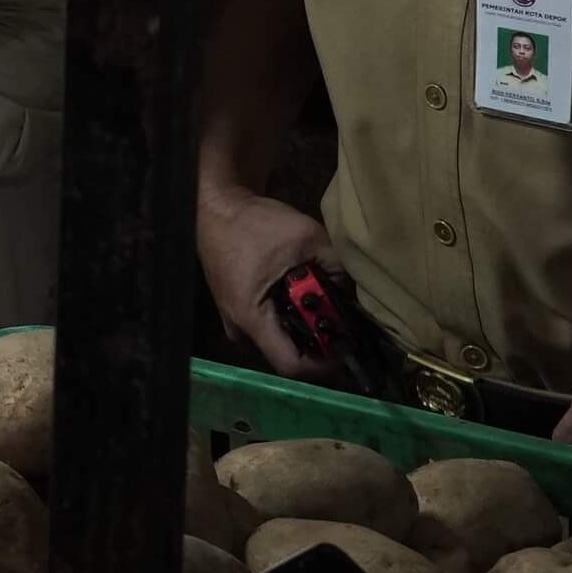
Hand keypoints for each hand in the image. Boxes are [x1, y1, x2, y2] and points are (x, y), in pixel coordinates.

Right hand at [198, 187, 335, 376]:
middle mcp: (239, 327)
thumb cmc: (252, 224)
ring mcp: (233, 319)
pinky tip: (298, 296)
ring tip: (320, 305)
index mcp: (252, 317)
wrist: (216, 206)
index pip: (291, 365)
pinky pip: (266, 326)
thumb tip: (355, 291)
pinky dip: (286, 318)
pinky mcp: (234, 308)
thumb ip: (336, 265)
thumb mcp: (305, 237)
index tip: (346, 348)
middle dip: (316, 340)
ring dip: (301, 328)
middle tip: (338, 320)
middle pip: (287, 353)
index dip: (324, 365)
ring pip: (276, 340)